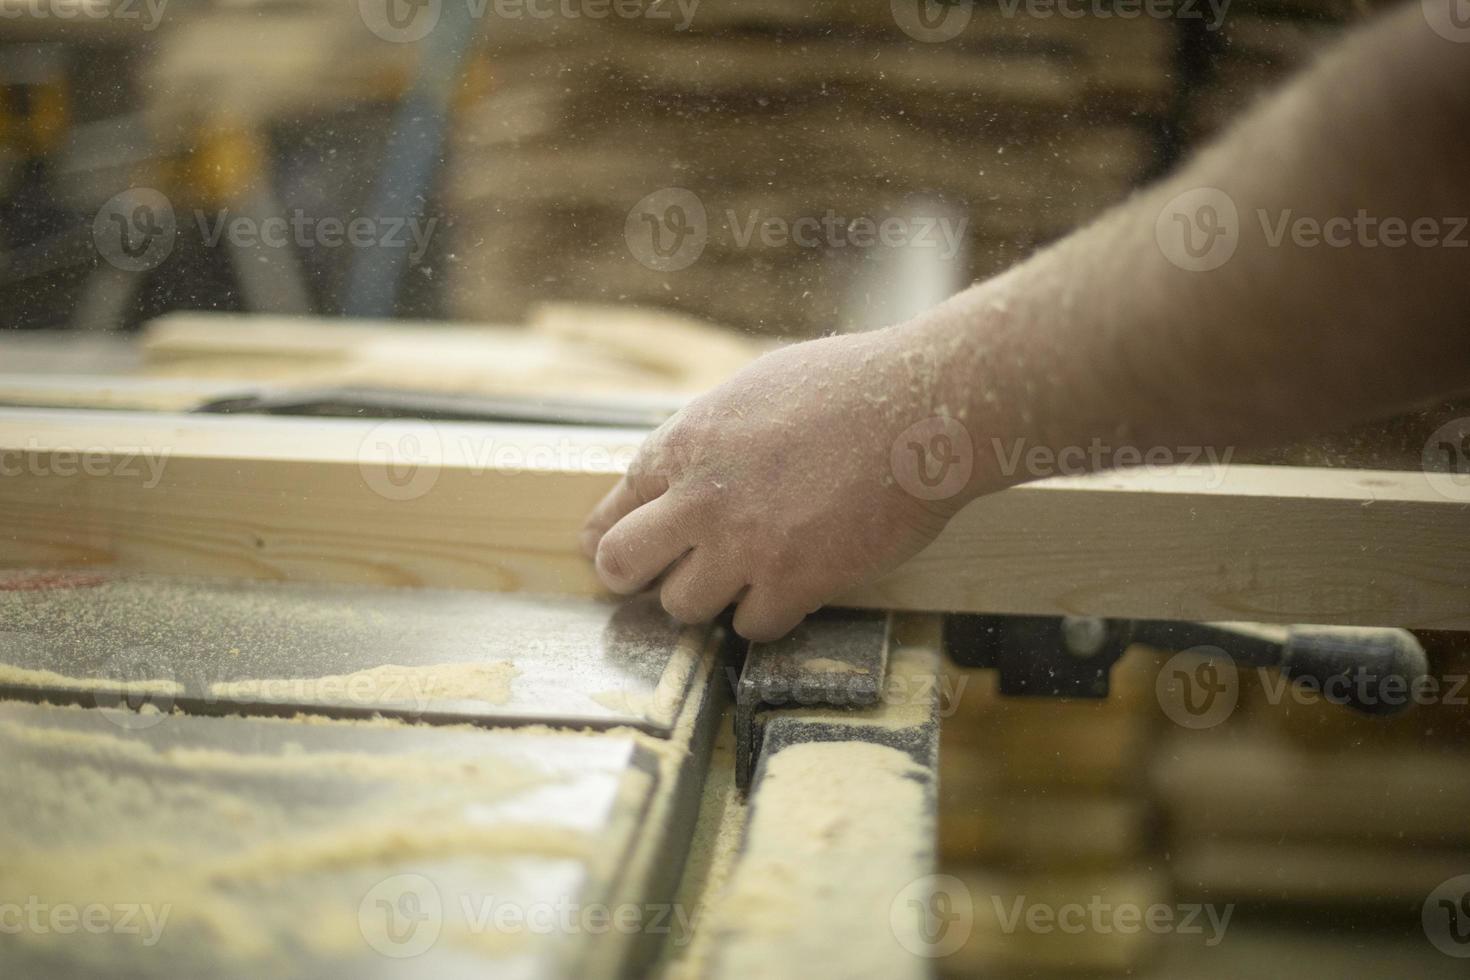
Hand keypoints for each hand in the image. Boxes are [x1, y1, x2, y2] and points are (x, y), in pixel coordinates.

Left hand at [580, 325, 980, 639]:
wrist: (924, 407)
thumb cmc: (853, 385)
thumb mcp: (756, 388)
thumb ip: (710, 437)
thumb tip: (687, 468)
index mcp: (688, 440)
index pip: (616, 504)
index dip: (610, 532)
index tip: (608, 549)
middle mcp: (701, 497)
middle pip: (621, 564)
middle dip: (632, 576)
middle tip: (656, 580)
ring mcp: (745, 544)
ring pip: (682, 606)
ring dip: (708, 598)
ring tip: (740, 579)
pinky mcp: (794, 582)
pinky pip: (751, 627)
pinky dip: (767, 615)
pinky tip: (788, 591)